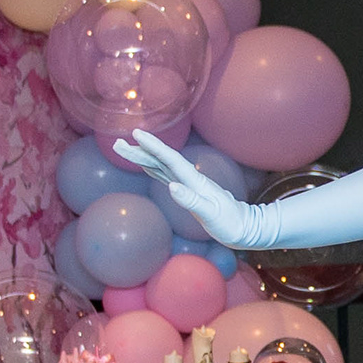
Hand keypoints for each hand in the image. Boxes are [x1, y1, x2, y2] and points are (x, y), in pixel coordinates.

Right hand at [109, 132, 268, 246]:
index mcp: (195, 182)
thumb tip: (172, 187)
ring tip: (124, 149)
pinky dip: (154, 169)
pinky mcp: (189, 192)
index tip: (137, 134)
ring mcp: (189, 185)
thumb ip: (192, 201)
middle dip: (140, 151)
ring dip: (143, 157)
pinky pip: (167, 176)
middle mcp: (191, 180)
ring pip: (162, 166)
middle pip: (162, 161)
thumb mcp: (211, 215)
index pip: (170, 160)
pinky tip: (146, 165)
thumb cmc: (230, 224)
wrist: (245, 228)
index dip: (154, 147)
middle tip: (117, 143)